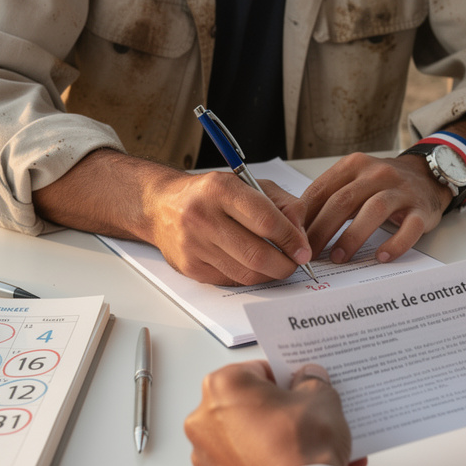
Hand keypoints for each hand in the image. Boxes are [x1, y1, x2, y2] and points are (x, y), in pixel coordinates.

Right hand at [32, 150, 311, 285]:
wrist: (162, 206)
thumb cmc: (211, 194)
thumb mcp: (249, 184)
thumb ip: (282, 203)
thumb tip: (302, 233)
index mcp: (221, 189)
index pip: (266, 221)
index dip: (291, 239)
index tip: (304, 249)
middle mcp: (203, 216)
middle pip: (257, 254)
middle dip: (285, 264)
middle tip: (295, 263)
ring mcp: (193, 245)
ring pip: (246, 273)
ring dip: (270, 274)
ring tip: (278, 265)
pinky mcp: (190, 267)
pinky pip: (231, 280)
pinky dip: (248, 277)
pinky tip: (252, 266)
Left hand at [185, 362, 366, 465]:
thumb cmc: (299, 450)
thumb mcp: (320, 398)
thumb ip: (312, 381)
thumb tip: (309, 379)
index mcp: (222, 386)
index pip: (258, 370)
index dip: (285, 379)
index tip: (301, 388)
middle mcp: (204, 420)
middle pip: (248, 406)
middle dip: (278, 412)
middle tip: (307, 418)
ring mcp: (207, 457)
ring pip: (247, 439)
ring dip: (274, 441)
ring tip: (312, 448)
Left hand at [299, 153, 448, 264]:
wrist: (427, 175)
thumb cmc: (382, 184)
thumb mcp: (353, 180)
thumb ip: (329, 197)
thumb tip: (297, 226)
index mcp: (354, 165)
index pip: (322, 190)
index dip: (305, 216)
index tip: (293, 238)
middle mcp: (377, 174)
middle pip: (343, 201)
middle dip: (322, 229)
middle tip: (309, 253)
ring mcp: (401, 190)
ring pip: (373, 211)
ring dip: (352, 236)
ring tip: (338, 257)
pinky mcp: (421, 209)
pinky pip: (409, 228)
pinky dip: (395, 244)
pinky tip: (382, 257)